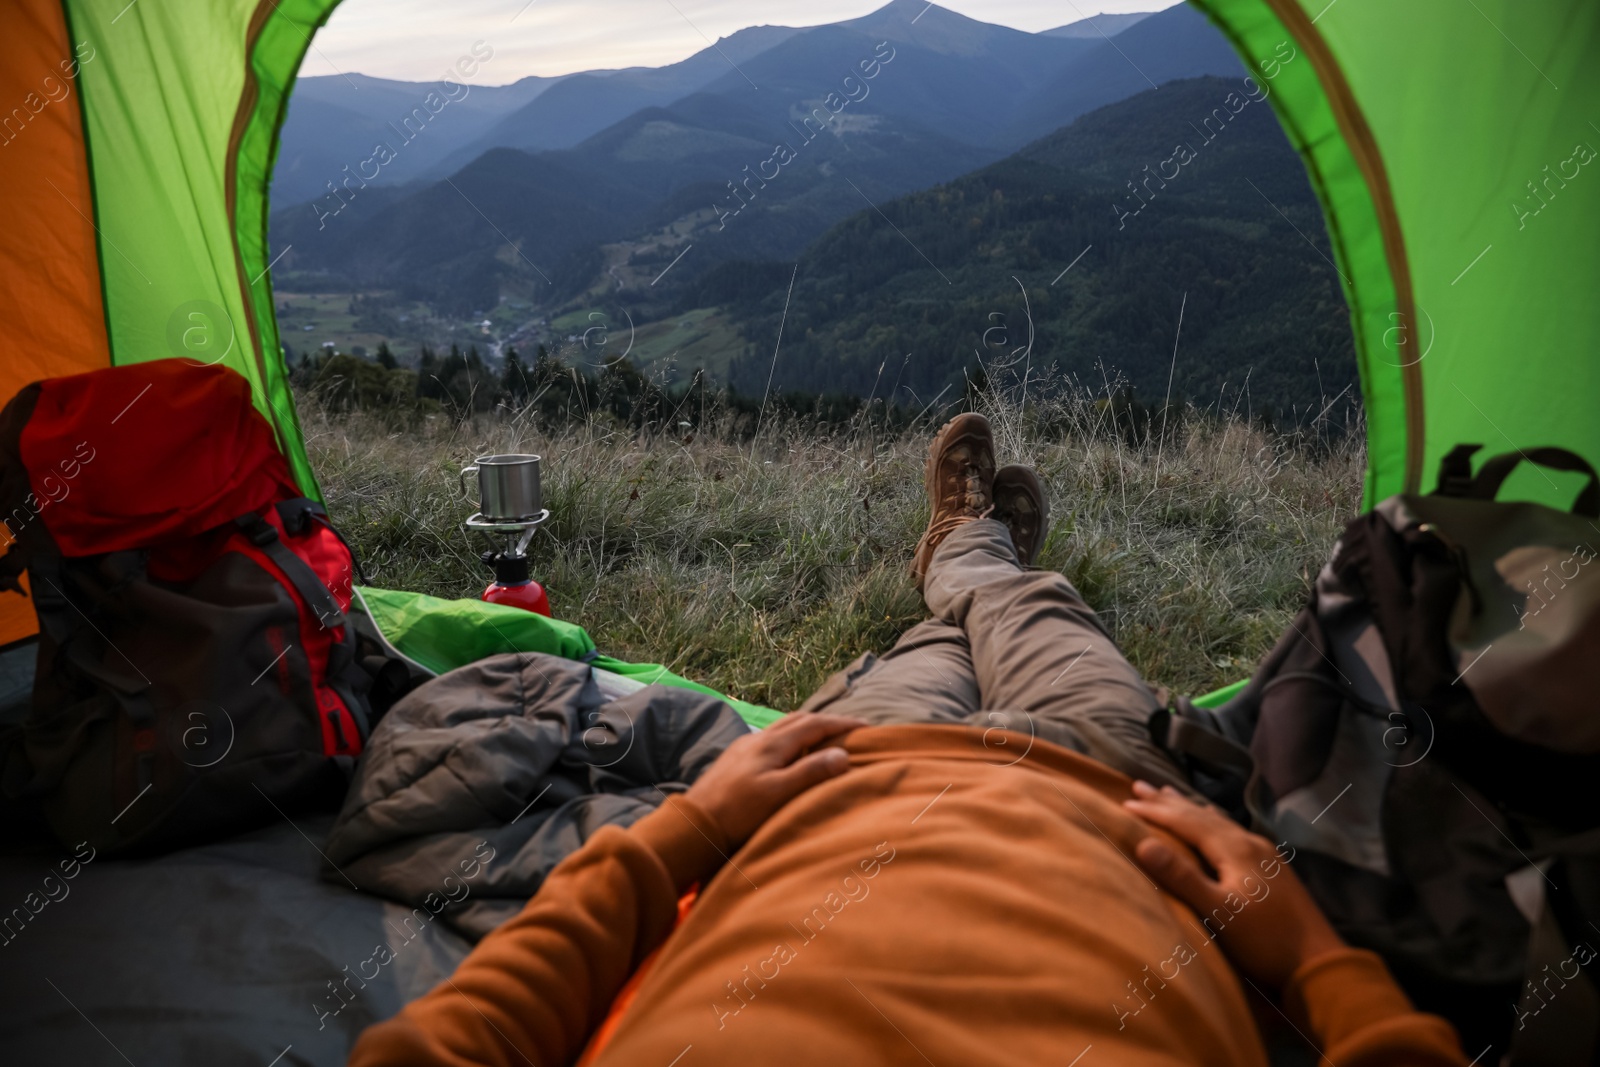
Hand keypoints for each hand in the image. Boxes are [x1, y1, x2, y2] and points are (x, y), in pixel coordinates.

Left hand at [685, 713, 864, 846]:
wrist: (694, 824)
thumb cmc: (738, 812)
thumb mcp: (779, 794)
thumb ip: (810, 772)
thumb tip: (842, 753)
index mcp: (773, 744)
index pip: (814, 724)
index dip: (841, 723)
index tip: (866, 726)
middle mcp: (759, 739)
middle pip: (798, 720)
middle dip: (826, 721)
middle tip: (849, 728)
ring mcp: (745, 748)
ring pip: (782, 728)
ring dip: (806, 728)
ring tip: (824, 738)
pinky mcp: (735, 760)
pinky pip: (771, 740)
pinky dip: (790, 740)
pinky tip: (790, 755)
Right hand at [1123, 781, 1344, 989]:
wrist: (1319, 963)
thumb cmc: (1264, 941)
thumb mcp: (1218, 912)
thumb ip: (1182, 877)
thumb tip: (1143, 843)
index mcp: (1234, 849)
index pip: (1186, 822)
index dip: (1155, 812)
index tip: (1124, 802)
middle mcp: (1249, 843)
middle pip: (1202, 815)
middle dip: (1169, 801)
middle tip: (1139, 785)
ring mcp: (1264, 854)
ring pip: (1218, 821)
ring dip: (1190, 808)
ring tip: (1169, 794)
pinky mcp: (1272, 867)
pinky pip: (1231, 831)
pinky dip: (1211, 821)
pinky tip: (1216, 823)